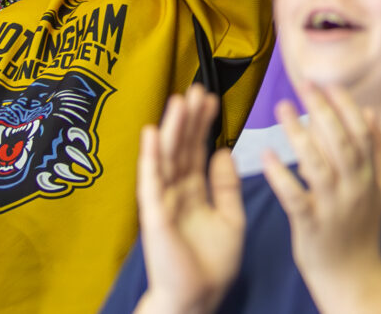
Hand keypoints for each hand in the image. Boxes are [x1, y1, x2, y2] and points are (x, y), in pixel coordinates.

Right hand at [135, 87, 244, 313]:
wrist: (198, 298)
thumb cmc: (211, 263)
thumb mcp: (229, 217)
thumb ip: (226, 185)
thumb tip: (224, 151)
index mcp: (196, 193)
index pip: (198, 151)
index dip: (203, 125)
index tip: (211, 98)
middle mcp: (177, 194)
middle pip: (182, 149)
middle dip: (189, 119)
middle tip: (196, 88)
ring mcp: (164, 204)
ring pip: (167, 159)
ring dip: (172, 129)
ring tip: (178, 100)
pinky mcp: (155, 217)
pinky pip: (152, 183)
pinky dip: (152, 159)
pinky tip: (153, 135)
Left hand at [258, 83, 380, 298]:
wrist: (353, 276)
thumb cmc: (362, 231)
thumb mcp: (380, 190)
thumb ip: (379, 152)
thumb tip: (371, 114)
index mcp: (372, 176)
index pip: (362, 132)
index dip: (346, 106)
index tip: (329, 83)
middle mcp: (356, 187)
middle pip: (341, 141)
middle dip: (323, 110)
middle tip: (304, 86)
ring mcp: (334, 206)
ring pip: (318, 163)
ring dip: (299, 134)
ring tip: (282, 110)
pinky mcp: (311, 225)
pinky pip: (295, 195)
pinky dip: (281, 174)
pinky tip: (266, 155)